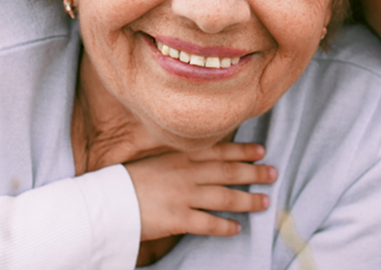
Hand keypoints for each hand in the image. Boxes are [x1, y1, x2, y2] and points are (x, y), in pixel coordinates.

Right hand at [126, 142, 276, 240]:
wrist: (108, 201)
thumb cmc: (129, 180)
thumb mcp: (156, 160)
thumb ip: (179, 159)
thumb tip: (201, 160)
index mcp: (181, 156)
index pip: (220, 151)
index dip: (243, 151)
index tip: (261, 151)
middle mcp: (187, 174)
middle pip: (228, 172)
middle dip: (253, 173)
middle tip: (272, 174)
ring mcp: (184, 196)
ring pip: (225, 197)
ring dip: (247, 200)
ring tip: (263, 202)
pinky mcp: (178, 219)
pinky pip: (209, 224)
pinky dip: (225, 226)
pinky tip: (236, 228)